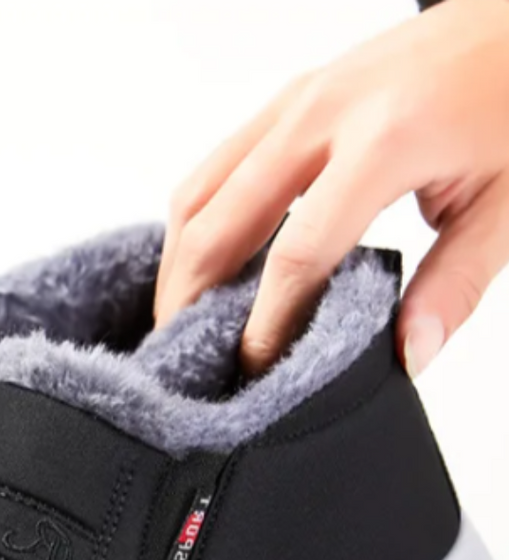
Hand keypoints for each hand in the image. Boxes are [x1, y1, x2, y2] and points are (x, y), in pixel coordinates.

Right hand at [154, 0, 508, 377]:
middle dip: (188, 298)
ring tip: (177, 318)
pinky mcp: (286, 98)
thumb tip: (407, 354)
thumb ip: (455, 284)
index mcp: (385, 139)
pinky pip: (214, 167)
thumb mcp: (508, 203)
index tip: (254, 368)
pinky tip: (201, 264)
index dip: (265, 323)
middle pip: (219, 222)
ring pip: (198, 191)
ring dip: (178, 262)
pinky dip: (194, 223)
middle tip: (179, 356)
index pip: (296, 255)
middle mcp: (322, 112)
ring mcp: (295, 99)